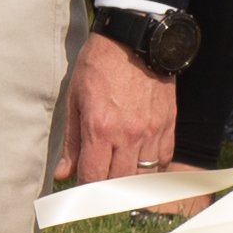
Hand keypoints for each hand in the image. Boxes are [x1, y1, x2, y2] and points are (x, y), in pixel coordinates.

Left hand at [57, 28, 180, 186]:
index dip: (86, 189)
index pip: (94, 177)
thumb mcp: (74, 99)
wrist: (135, 42)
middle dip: (107, 187)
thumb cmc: (98, 66)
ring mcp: (152, 132)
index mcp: (100, 129)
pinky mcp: (168, 126)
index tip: (81, 190)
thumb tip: (64, 174)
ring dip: (129, 178)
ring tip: (118, 171)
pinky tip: (138, 158)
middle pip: (120, 182)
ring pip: (144, 175)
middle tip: (99, 181)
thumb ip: (71, 141)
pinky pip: (162, 160)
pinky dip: (151, 165)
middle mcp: (128, 135)